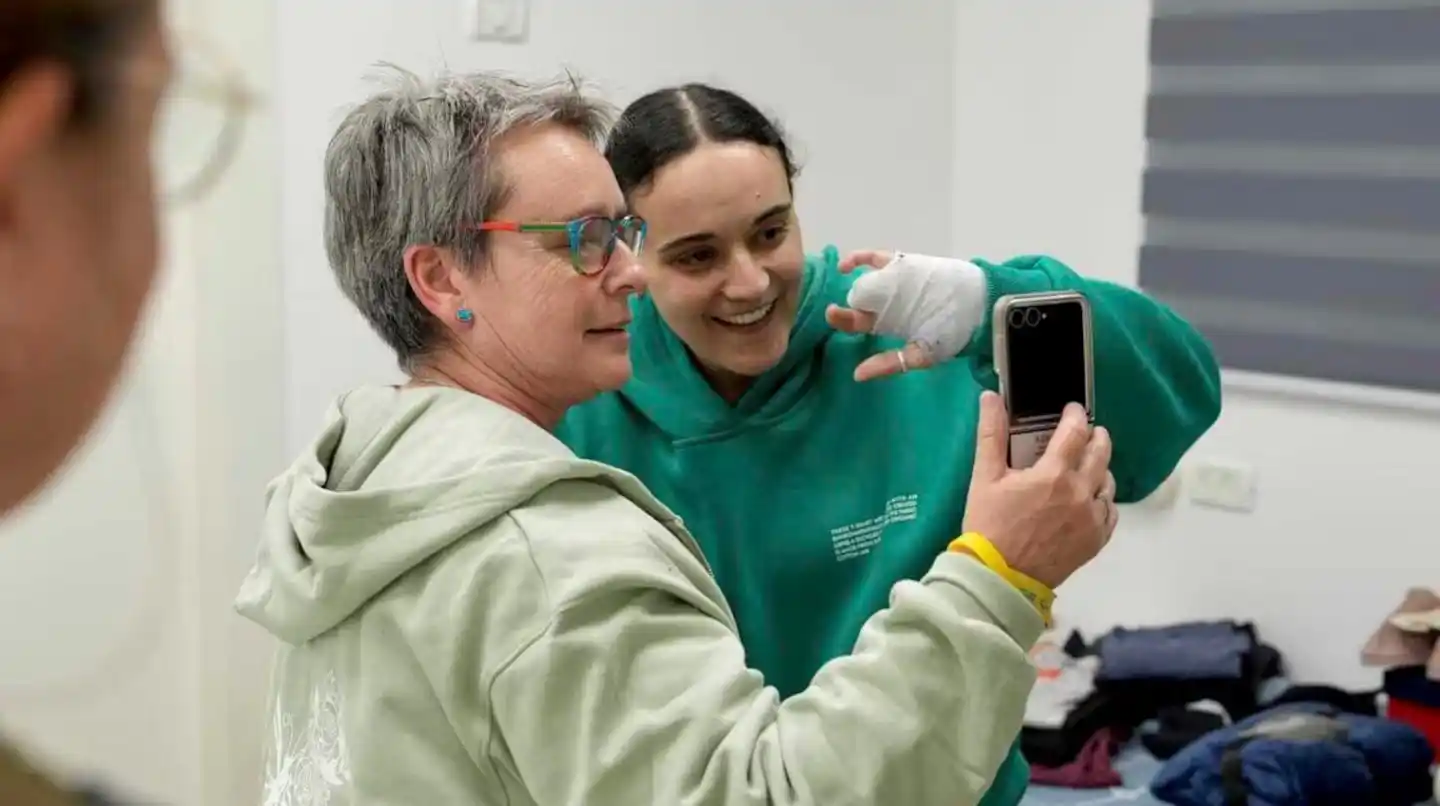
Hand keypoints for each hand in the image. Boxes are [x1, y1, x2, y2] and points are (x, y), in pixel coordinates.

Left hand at [824, 249, 987, 381]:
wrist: (979, 305)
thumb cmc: (952, 332)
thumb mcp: (922, 354)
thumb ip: (891, 363)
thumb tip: (858, 376)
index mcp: (888, 323)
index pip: (858, 323)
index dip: (843, 321)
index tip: (834, 317)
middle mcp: (886, 302)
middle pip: (856, 302)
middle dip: (843, 307)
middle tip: (834, 310)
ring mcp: (892, 281)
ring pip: (864, 280)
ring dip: (850, 283)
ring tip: (842, 286)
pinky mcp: (902, 264)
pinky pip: (876, 259)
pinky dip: (858, 259)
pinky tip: (845, 266)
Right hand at [961, 392, 1116, 589]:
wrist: (1000, 577)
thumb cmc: (989, 525)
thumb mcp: (984, 477)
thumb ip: (991, 434)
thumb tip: (991, 397)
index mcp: (1054, 474)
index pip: (1075, 432)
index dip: (1076, 416)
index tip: (1073, 410)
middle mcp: (1080, 493)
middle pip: (1101, 453)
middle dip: (1096, 436)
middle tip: (1088, 431)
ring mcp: (1092, 518)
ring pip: (1108, 483)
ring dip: (1100, 468)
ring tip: (1088, 466)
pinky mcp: (1096, 541)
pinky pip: (1110, 513)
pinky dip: (1103, 500)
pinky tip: (1091, 500)